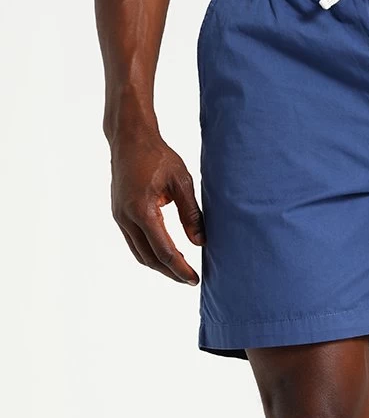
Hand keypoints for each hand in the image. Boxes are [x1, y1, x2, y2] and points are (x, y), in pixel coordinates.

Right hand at [109, 130, 203, 284]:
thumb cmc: (157, 155)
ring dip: (160, 265)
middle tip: (190, 279)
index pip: (164, 251)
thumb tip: (200, 243)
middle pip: (150, 259)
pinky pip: (134, 242)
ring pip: (139, 253)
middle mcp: (126, 218)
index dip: (181, 268)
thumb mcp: (181, 182)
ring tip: (181, 270)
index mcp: (142, 211)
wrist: (129, 138)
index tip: (195, 279)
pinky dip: (150, 253)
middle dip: (171, 272)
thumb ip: (191, 214)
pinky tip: (166, 254)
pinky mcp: (119, 214)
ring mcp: (120, 217)